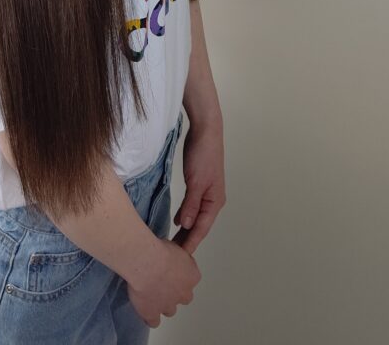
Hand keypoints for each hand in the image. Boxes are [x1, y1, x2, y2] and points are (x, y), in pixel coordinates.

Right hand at [127, 238, 200, 326]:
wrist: (147, 263)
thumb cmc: (161, 251)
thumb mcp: (176, 245)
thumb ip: (179, 255)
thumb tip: (174, 254)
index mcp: (192, 276)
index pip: (191, 277)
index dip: (180, 273)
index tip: (171, 267)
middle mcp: (184, 293)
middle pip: (183, 296)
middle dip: (174, 291)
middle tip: (162, 280)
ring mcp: (168, 306)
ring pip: (170, 310)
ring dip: (163, 303)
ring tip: (152, 293)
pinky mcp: (153, 314)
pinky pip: (154, 322)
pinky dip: (150, 317)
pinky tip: (145, 309)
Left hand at [172, 115, 225, 254]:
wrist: (206, 130)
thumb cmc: (203, 155)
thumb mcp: (196, 181)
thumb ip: (191, 204)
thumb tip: (187, 226)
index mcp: (215, 201)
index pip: (202, 229)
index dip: (191, 244)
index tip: (180, 259)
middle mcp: (213, 199)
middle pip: (200, 225)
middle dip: (189, 239)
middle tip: (173, 256)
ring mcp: (207, 191)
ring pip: (196, 216)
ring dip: (187, 228)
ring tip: (174, 243)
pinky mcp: (199, 183)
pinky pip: (193, 205)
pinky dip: (186, 215)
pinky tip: (179, 220)